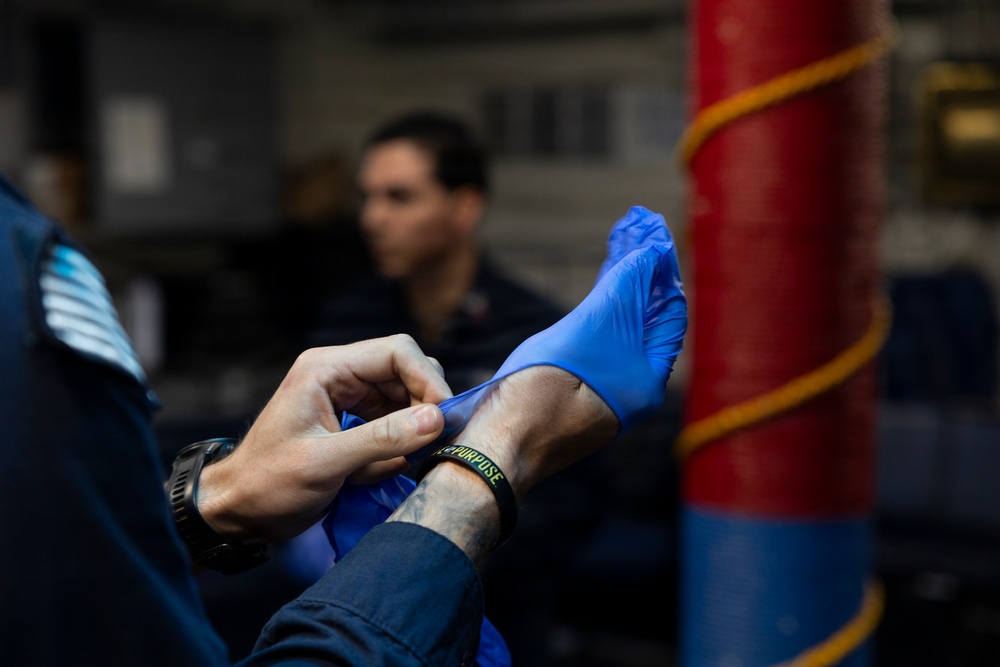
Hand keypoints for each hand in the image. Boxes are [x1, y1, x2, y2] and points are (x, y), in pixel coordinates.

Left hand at [198, 334, 452, 542]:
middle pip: (405, 373)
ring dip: (409, 432)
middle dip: (422, 407)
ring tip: (397, 463)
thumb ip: (382, 439)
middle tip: (433, 443)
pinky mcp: (352, 424)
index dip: (427, 380)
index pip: (397, 352)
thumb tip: (437, 418)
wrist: (237, 512)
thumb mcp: (326, 463)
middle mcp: (339, 375)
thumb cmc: (268, 484)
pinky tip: (378, 472)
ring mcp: (346, 399)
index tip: (444, 418)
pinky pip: (393, 425)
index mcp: (326, 368)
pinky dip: (396, 449)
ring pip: (404, 401)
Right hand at [388, 207, 686, 563]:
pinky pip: (597, 338)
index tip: (654, 230)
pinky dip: (600, 305)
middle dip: (642, 269)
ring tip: (624, 239)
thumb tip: (652, 254)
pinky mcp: (569, 389)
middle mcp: (629, 388)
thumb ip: (623, 294)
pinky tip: (600, 284)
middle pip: (644, 317)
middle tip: (639, 224)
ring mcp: (599, 390)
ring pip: (620, 325)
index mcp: (644, 381)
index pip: (666, 313)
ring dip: (622, 281)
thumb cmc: (537, 397)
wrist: (492, 449)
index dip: (661, 269)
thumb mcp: (587, 335)